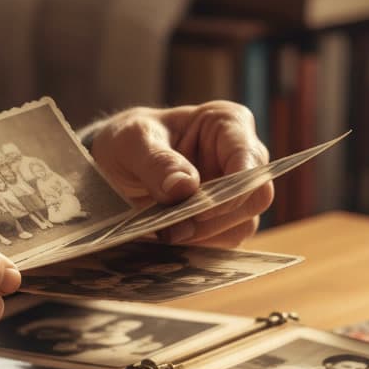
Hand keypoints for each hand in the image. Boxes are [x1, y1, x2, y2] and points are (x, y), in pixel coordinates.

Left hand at [88, 101, 272, 247]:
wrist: (112, 165)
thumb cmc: (129, 141)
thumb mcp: (132, 142)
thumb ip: (157, 162)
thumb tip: (185, 186)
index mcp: (227, 124)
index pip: (251, 160)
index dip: (235, 188)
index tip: (200, 208)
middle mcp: (241, 157)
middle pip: (255, 197)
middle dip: (217, 218)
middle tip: (176, 227)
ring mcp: (236, 191)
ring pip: (243, 225)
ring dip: (206, 235)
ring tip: (167, 231)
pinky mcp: (225, 219)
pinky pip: (225, 241)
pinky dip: (200, 244)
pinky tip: (171, 237)